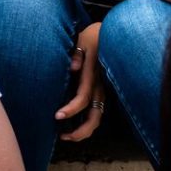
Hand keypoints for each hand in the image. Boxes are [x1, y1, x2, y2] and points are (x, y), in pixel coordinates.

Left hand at [57, 22, 105, 141]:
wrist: (112, 33)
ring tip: (67, 136)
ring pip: (97, 117)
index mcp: (93, 75)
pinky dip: (86, 123)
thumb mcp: (84, 40)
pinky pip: (96, 111)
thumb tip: (73, 66)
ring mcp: (102, 89)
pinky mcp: (101, 90)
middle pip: (95, 115)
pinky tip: (74, 126)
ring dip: (84, 130)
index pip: (83, 98)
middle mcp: (99, 86)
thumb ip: (77, 54)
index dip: (71, 109)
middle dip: (81, 130)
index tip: (58, 116)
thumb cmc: (94, 36)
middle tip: (63, 136)